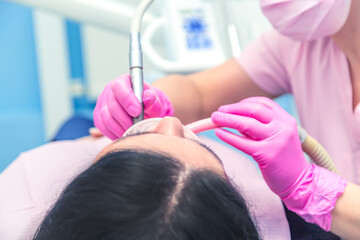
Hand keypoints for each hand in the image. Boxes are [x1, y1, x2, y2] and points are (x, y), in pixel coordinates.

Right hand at [93, 74, 173, 139]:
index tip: (137, 112)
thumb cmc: (148, 104)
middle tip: (136, 127)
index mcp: (123, 81)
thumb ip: (152, 99)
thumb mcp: (154, 100)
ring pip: (105, 117)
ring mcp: (101, 103)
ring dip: (119, 128)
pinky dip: (113, 134)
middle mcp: (109, 90)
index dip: (127, 100)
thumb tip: (148, 97)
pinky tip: (124, 136)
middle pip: (112, 105)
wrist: (142, 112)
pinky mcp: (98, 116)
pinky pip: (102, 127)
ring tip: (132, 133)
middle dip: (125, 119)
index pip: (119, 87)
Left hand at [211, 97, 346, 230]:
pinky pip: (243, 143)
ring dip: (227, 119)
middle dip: (233, 109)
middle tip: (218, 112)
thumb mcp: (277, 137)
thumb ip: (260, 127)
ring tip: (214, 119)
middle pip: (254, 110)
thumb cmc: (284, 159)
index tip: (231, 107)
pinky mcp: (268, 155)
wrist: (300, 181)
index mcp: (287, 120)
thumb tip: (234, 119)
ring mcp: (276, 141)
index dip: (244, 103)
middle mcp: (283, 127)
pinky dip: (229, 136)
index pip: (263, 103)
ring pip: (247, 124)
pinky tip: (219, 133)